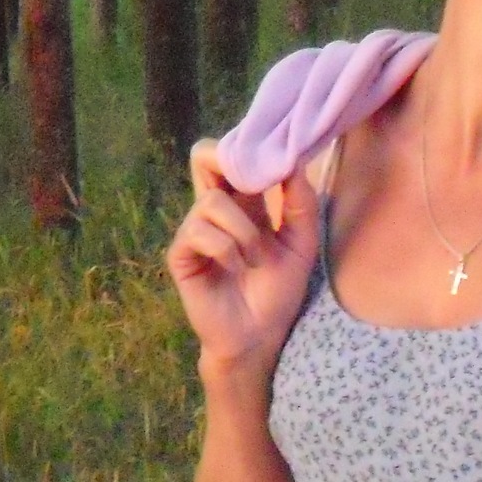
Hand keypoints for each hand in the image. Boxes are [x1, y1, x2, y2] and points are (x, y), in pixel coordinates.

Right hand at [164, 139, 319, 378]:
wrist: (259, 336)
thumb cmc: (278, 291)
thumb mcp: (301, 243)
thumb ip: (300, 203)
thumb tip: (295, 161)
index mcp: (243, 203)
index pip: (232, 156)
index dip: (247, 146)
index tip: (276, 153)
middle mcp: (215, 210)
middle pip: (203, 157)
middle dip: (226, 160)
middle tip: (252, 185)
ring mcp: (194, 230)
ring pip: (212, 200)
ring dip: (243, 231)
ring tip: (255, 259)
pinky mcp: (181, 254)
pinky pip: (200, 232)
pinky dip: (226, 249)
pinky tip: (236, 270)